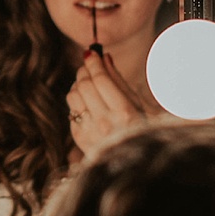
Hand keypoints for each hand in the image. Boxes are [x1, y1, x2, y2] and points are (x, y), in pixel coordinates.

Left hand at [66, 49, 150, 163]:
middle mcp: (105, 123)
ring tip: (88, 84)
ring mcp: (90, 132)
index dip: (94, 63)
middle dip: (85, 71)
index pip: (101, 80)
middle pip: (84, 85)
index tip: (91, 52)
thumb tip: (104, 57)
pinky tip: (87, 103)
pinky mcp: (80, 139)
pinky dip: (77, 102)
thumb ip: (119, 80)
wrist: (135, 163)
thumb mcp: (139, 104)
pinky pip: (71, 111)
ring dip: (78, 85)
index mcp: (125, 113)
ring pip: (73, 96)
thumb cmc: (143, 129)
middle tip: (89, 66)